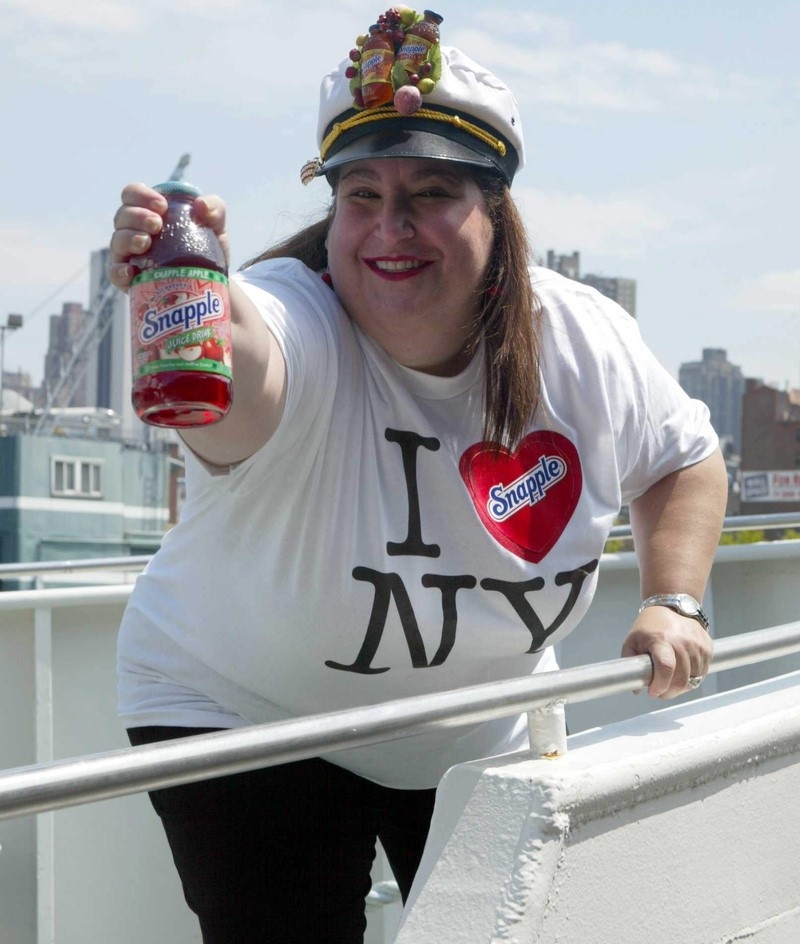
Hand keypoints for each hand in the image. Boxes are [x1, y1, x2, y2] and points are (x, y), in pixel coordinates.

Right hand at [109, 183, 229, 292]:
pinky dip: (119, 271)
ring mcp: (129, 255)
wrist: (210, 284)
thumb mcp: (216, 227)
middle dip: (137, 217)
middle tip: (157, 224)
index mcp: (148, 211)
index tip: (161, 206)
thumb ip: (215, 209)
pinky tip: (131, 271)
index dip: (141, 196)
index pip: (132, 194)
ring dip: (128, 238)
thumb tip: (201, 205)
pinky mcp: (129, 280)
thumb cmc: (207, 249)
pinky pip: (115, 273)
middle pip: (122, 216)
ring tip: (146, 242)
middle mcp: (134, 230)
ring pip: (117, 241)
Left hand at [621, 605, 712, 698]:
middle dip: (669, 692)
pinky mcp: (707, 646)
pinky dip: (693, 678)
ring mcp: (697, 644)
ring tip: (670, 681)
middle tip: (660, 692)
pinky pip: (703, 672)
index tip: (652, 691)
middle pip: (681, 679)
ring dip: (681, 687)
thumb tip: (637, 689)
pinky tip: (682, 673)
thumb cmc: (649, 625)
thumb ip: (630, 665)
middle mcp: (682, 641)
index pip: (666, 667)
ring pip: (694, 679)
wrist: (671, 606)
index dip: (660, 685)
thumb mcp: (632, 641)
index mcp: (661, 639)